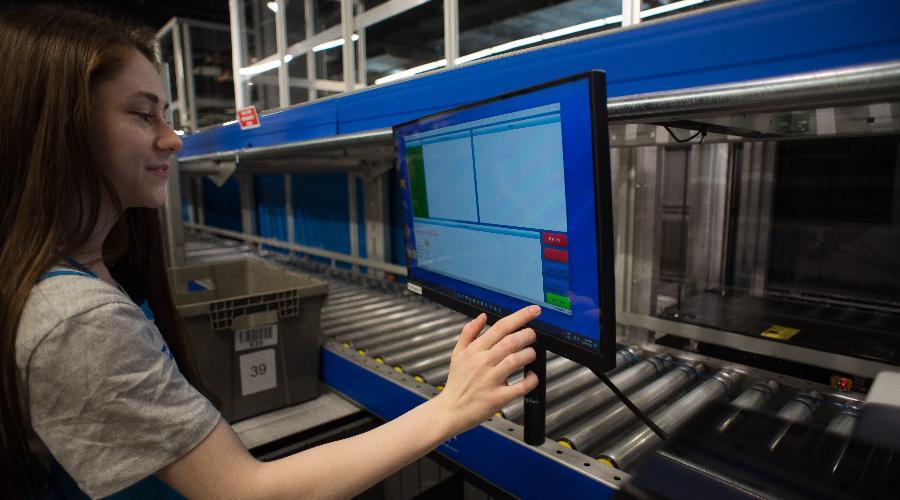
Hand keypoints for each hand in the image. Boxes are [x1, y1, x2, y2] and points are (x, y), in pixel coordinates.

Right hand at [432, 305, 540, 434]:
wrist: (450, 410)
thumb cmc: (457, 382)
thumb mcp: (457, 353)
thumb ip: (469, 333)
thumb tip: (482, 316)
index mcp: (475, 350)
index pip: (500, 327)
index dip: (520, 316)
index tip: (533, 311)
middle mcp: (483, 363)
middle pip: (510, 342)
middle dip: (528, 335)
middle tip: (532, 335)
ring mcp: (490, 380)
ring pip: (516, 360)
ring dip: (529, 354)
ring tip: (530, 354)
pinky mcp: (498, 398)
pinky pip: (520, 387)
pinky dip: (531, 379)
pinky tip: (531, 376)